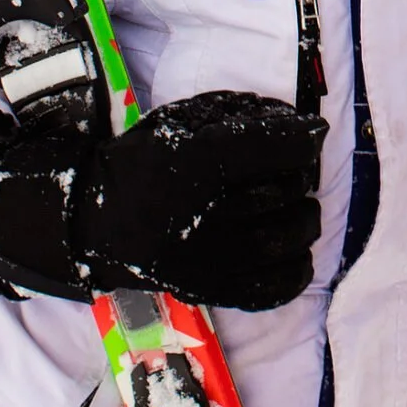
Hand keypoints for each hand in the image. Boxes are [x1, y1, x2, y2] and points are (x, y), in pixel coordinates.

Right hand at [0, 90, 328, 309]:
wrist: (95, 219)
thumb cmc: (146, 160)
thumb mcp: (186, 120)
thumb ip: (243, 116)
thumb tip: (302, 125)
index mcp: (203, 158)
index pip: (283, 147)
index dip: (307, 137)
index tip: (311, 133)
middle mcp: (209, 209)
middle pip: (290, 190)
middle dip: (303, 175)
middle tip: (297, 171)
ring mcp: (210, 256)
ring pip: (288, 238)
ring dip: (304, 220)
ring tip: (296, 209)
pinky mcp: (210, 290)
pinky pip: (272, 288)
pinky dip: (296, 270)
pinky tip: (293, 252)